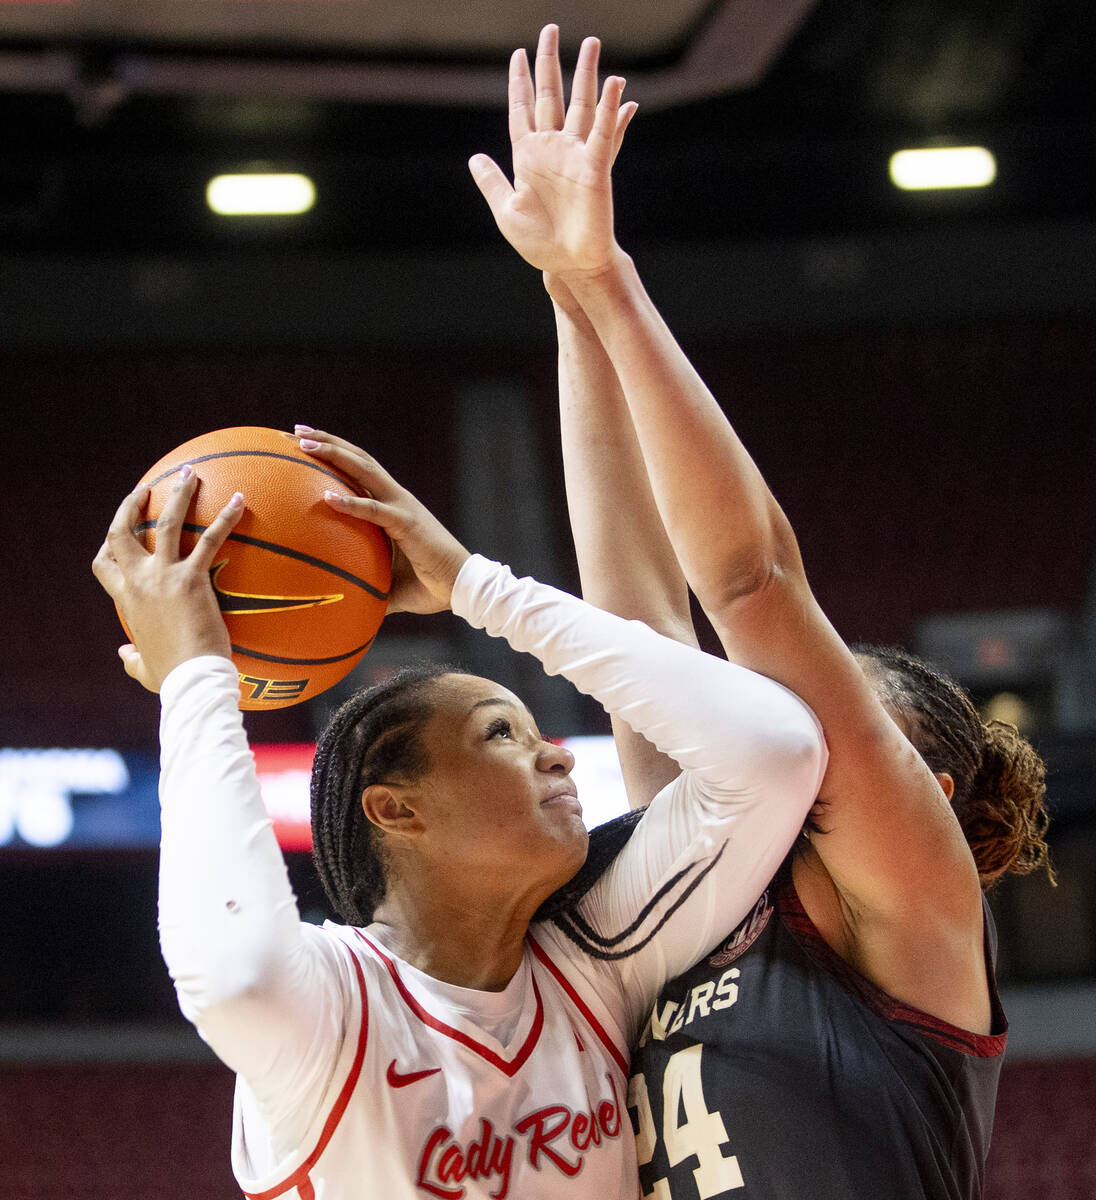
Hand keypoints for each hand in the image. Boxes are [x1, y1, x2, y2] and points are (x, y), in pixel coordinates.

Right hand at [92, 468, 242, 691]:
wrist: (191, 680)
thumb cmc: (172, 678)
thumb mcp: (143, 668)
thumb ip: (131, 657)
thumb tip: (122, 653)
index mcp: (126, 600)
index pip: (105, 564)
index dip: (110, 543)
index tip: (121, 528)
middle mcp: (139, 582)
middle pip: (122, 533)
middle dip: (131, 505)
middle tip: (146, 488)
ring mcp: (163, 577)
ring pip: (164, 524)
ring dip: (176, 495)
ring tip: (189, 473)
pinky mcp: (193, 579)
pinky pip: (209, 539)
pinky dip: (225, 517)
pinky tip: (241, 500)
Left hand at [294, 428, 469, 614]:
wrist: (463, 588)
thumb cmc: (428, 586)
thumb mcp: (386, 582)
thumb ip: (364, 583)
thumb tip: (339, 600)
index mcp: (392, 506)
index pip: (361, 469)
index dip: (336, 452)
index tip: (305, 442)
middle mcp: (396, 498)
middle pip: (359, 458)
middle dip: (327, 440)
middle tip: (296, 431)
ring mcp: (402, 507)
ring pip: (364, 470)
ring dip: (334, 453)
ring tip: (305, 443)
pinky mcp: (408, 524)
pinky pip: (374, 510)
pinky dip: (351, 503)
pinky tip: (327, 497)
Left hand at [469, 24, 636, 279]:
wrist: (569, 265)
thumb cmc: (540, 243)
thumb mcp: (506, 211)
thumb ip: (491, 182)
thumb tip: (474, 157)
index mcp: (528, 156)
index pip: (522, 108)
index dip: (520, 81)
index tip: (518, 54)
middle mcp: (552, 149)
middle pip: (551, 95)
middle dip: (549, 63)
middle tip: (549, 29)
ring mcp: (575, 155)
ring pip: (581, 105)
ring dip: (587, 74)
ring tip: (591, 43)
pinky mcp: (595, 167)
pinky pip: (603, 133)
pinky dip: (610, 109)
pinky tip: (615, 84)